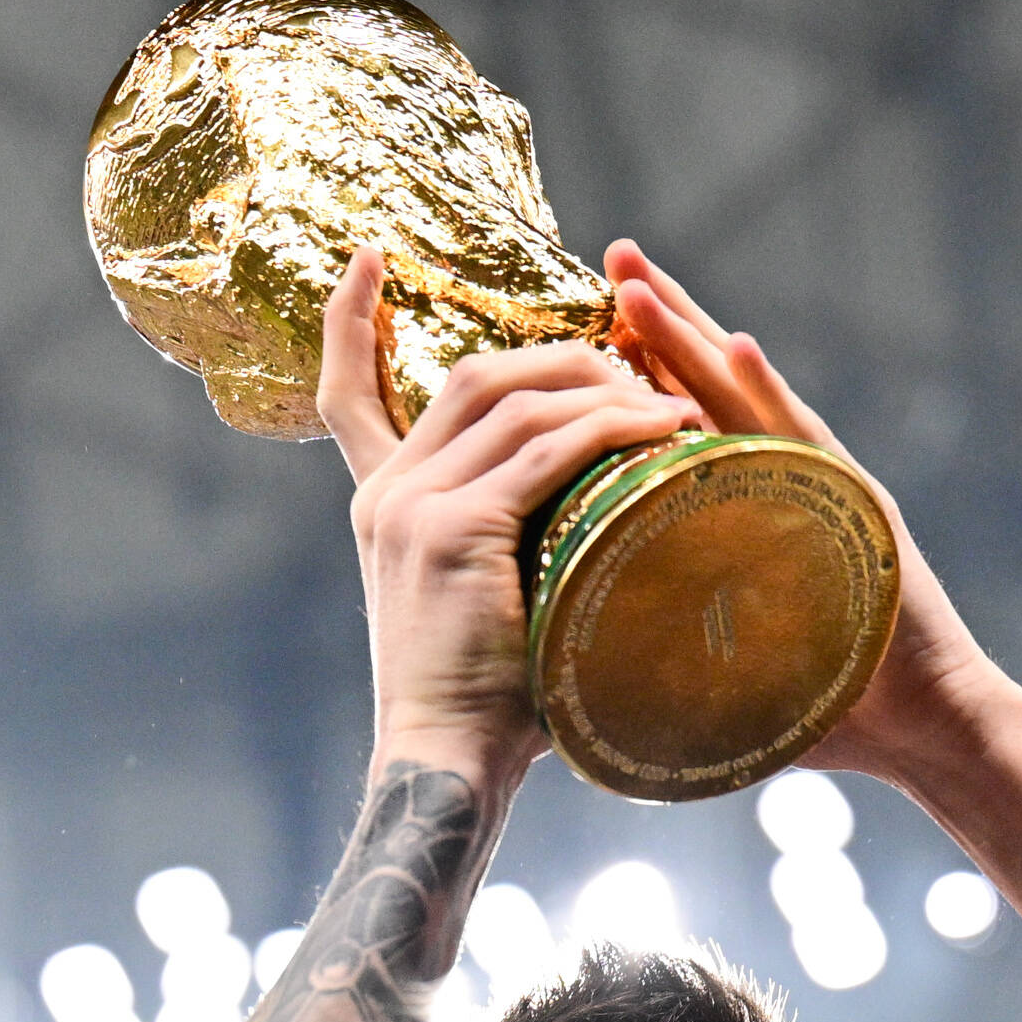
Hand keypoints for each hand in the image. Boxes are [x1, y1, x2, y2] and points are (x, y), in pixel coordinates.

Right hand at [314, 249, 702, 764]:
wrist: (449, 765)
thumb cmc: (491, 706)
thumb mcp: (491, 599)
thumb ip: (515, 536)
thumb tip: (597, 496)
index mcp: (381, 503)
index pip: (346, 391)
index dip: (351, 320)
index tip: (368, 256)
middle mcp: (386, 493)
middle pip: (476, 374)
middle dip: (565, 357)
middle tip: (641, 370)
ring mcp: (413, 506)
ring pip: (519, 399)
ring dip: (605, 391)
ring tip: (674, 407)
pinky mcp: (453, 529)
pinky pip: (550, 451)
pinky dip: (615, 432)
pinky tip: (667, 436)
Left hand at [599, 239, 1021, 790]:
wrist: (930, 728)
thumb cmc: (832, 712)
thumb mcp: (730, 672)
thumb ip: (675, 646)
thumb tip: (590, 666)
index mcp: (750, 508)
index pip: (683, 424)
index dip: (636, 371)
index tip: (580, 322)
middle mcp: (786, 481)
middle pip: (711, 386)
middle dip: (660, 323)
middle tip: (611, 257)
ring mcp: (823, 486)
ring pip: (746, 398)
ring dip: (693, 337)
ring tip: (639, 284)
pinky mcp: (857, 506)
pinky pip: (803, 442)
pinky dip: (769, 394)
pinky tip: (738, 346)